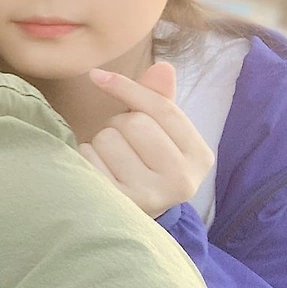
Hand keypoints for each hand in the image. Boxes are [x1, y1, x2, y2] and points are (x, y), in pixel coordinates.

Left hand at [78, 62, 214, 218]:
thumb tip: (163, 66)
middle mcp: (182, 179)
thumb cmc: (145, 166)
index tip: (97, 76)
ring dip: (100, 143)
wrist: (132, 220)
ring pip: (108, 138)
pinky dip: (87, 157)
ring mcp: (152, 195)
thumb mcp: (160, 135)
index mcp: (199, 156)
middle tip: (121, 143)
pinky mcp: (120, 204)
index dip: (128, 87)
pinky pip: (90, 158)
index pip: (163, 108)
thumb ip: (159, 99)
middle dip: (117, 124)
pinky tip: (98, 172)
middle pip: (134, 122)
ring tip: (111, 161)